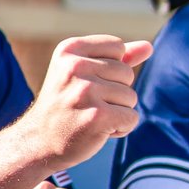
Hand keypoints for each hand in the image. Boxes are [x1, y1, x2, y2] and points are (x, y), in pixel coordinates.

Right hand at [23, 36, 151, 169]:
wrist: (39, 142)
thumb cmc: (66, 105)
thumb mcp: (83, 74)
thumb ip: (116, 59)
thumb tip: (149, 46)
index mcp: (70, 49)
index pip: (117, 48)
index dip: (110, 70)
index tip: (86, 83)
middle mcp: (75, 67)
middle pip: (127, 73)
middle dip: (115, 93)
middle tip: (86, 105)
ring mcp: (86, 92)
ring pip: (131, 97)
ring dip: (118, 112)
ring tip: (90, 118)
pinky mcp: (97, 117)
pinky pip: (131, 117)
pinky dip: (121, 128)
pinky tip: (98, 131)